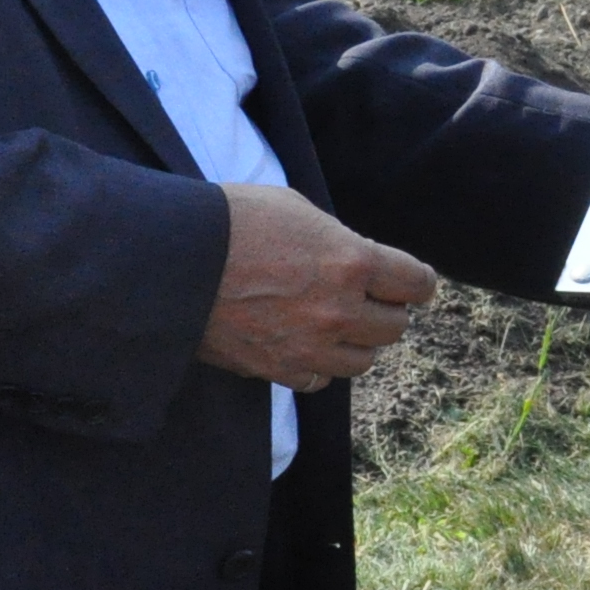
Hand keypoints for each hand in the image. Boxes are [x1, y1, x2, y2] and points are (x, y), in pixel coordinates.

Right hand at [198, 181, 435, 390]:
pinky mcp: (277, 369)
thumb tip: (357, 262)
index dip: (417, 281)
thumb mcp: (297, 210)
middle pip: (394, 326)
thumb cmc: (232, 221)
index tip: (411, 282)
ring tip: (336, 323)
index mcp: (352, 261)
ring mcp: (310, 346)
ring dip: (357, 341)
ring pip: (363, 360)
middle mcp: (340, 310)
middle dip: (386, 310)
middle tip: (367, 298)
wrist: (171, 260)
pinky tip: (305, 345)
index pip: (417, 283)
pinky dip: (319, 365)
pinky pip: (320, 380)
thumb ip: (338, 241)